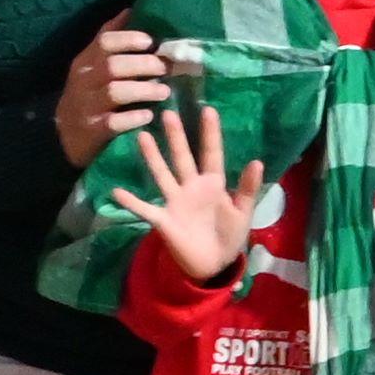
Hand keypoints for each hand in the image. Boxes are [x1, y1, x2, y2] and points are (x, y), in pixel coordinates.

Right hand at [53, 19, 171, 160]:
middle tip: (166, 68)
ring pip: (115, 92)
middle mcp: (84, 81)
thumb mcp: (91, 65)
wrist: (63, 136)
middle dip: (144, 64)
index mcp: (85, 61)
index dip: (129, 39)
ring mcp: (87, 106)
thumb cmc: (87, 94)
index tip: (150, 42)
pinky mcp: (92, 130)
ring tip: (164, 91)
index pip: (104, 42)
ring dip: (144, 89)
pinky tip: (148, 115)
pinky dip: (133, 117)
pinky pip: (114, 122)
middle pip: (113, 66)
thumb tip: (131, 10)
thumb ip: (109, 40)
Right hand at [117, 98, 275, 282]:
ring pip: (162, 175)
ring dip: (152, 157)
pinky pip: (145, 209)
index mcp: (213, 183)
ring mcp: (175, 201)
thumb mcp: (243, 212)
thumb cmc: (229, 235)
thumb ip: (248, 188)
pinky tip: (116, 191)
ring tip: (142, 136)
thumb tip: (257, 161)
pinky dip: (131, 202)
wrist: (214, 264)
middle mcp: (191, 187)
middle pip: (183, 157)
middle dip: (176, 137)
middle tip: (168, 113)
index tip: (208, 110)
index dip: (210, 134)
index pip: (212, 154)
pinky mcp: (164, 220)